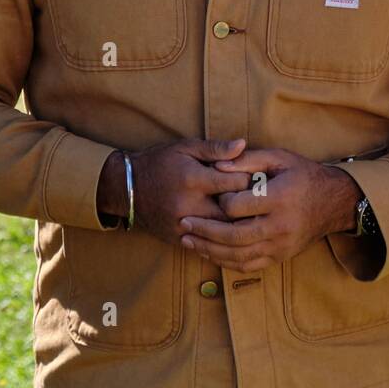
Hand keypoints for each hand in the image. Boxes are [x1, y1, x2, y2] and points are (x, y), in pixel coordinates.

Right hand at [117, 138, 255, 247]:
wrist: (126, 187)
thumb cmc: (160, 162)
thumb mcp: (186, 148)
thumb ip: (216, 148)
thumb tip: (243, 144)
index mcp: (193, 179)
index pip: (235, 183)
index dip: (250, 180)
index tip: (258, 179)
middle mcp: (188, 204)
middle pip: (232, 212)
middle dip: (248, 207)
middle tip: (261, 202)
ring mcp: (182, 224)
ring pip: (222, 232)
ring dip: (237, 225)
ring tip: (250, 217)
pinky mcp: (178, 238)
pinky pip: (207, 243)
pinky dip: (221, 238)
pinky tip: (232, 232)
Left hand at [177, 148, 352, 271]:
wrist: (335, 202)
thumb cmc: (303, 175)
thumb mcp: (279, 158)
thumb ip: (247, 160)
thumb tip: (216, 166)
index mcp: (279, 198)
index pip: (238, 206)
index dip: (220, 200)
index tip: (213, 194)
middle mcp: (281, 225)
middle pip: (234, 235)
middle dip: (204, 231)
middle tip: (183, 223)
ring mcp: (281, 245)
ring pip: (238, 255)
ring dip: (210, 250)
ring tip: (189, 241)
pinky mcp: (281, 256)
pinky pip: (249, 265)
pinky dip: (226, 262)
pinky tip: (210, 253)